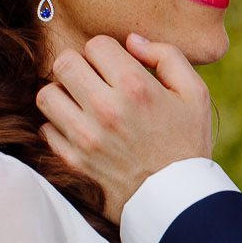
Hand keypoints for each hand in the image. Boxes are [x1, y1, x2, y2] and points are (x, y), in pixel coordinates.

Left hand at [37, 34, 211, 221]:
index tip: (117, 67)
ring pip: (47, 94)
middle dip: (80, 66)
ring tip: (82, 102)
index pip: (96, 44)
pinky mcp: (74, 160)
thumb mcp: (195, 94)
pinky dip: (59, 125)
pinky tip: (81, 128)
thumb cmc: (188, 143)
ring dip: (63, 94)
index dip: (107, 51)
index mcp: (136, 87)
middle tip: (95, 80)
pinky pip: (46, 128)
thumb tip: (132, 41)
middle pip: (64, 63)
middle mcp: (106, 109)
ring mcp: (86, 137)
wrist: (178, 200)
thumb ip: (167, 56)